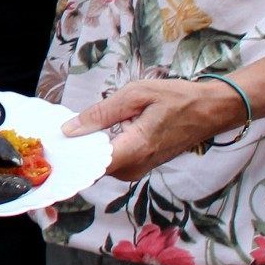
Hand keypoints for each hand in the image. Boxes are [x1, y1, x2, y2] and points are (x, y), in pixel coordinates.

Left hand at [61, 73, 246, 180]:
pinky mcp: (142, 166)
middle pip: (93, 167)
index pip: (92, 165)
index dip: (70, 157)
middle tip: (56, 134)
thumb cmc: (177, 98)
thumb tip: (70, 129)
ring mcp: (140, 169)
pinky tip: (92, 134)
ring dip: (88, 151)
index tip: (52, 146)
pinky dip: (101, 151)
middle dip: (76, 152)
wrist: (211, 110)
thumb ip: (101, 113)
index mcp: (135, 149)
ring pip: (102, 166)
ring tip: (72, 132)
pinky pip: (114, 162)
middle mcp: (136, 166)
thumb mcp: (136, 95)